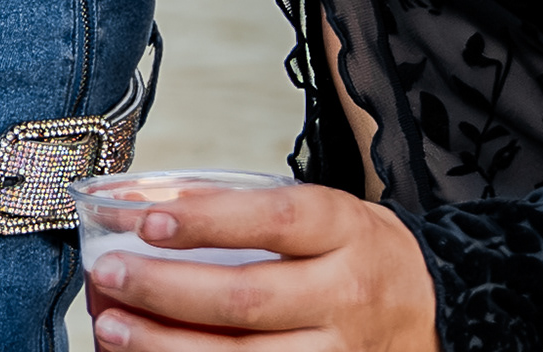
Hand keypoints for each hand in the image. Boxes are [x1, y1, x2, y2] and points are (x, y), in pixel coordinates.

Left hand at [85, 182, 438, 351]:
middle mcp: (347, 295)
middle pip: (247, 298)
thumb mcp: (324, 215)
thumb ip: (250, 210)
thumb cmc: (357, 256)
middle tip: (110, 275)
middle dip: (166, 289)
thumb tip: (150, 205)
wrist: (432, 312)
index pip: (274, 220)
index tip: (147, 221)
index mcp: (346, 231)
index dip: (208, 221)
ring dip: (166, 345)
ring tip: (114, 326)